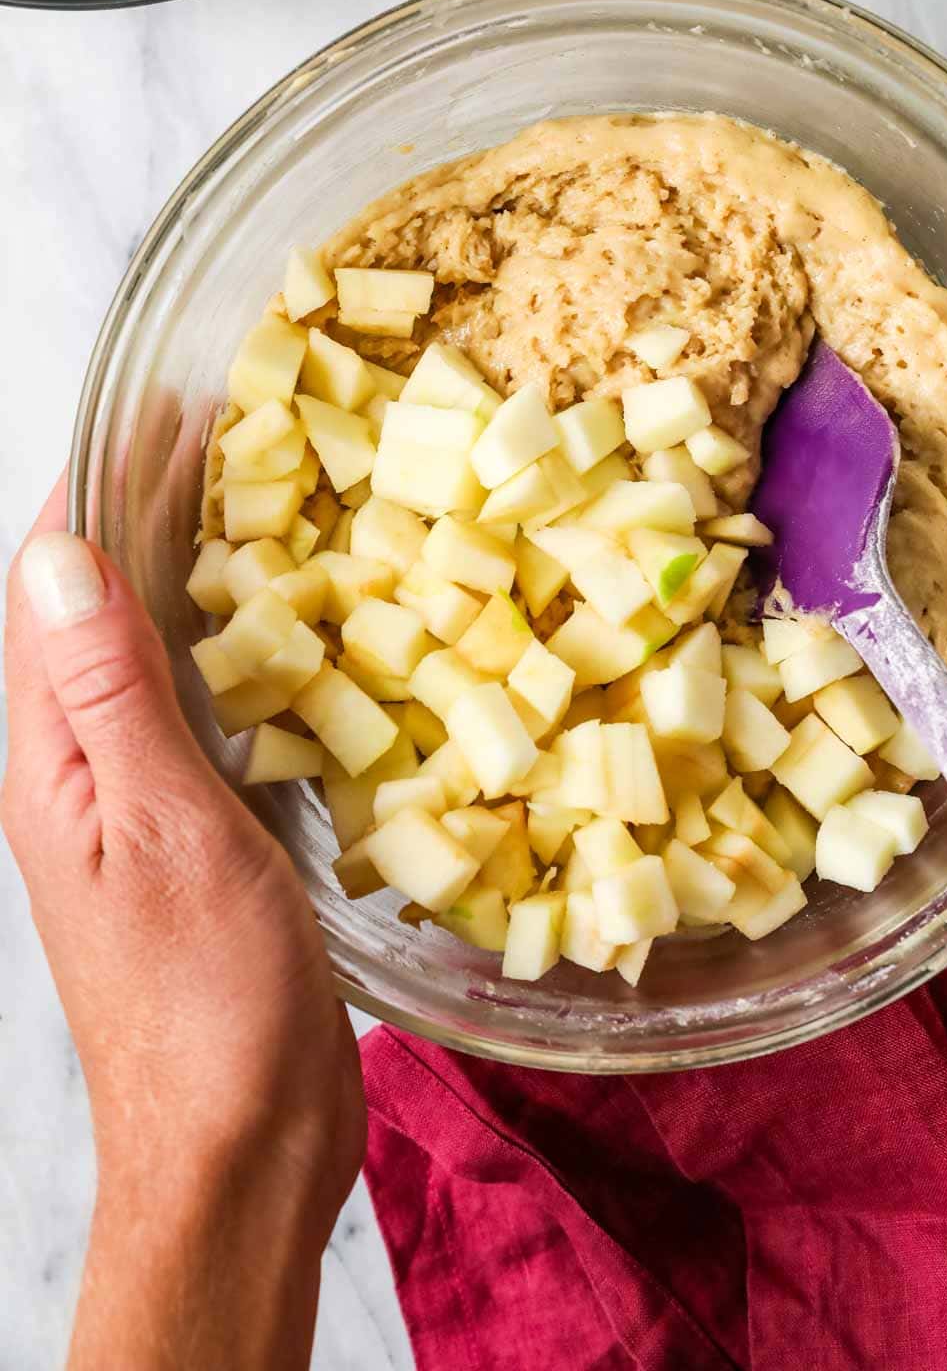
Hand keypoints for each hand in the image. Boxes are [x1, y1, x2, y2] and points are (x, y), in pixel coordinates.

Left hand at [3, 484, 365, 1370]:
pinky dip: (236, 655)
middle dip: (143, 517)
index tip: (155, 411)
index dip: (90, 493)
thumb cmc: (202, 1005)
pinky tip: (291, 639)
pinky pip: (202, 717)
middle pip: (92, 617)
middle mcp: (80, 775)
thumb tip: (57, 556)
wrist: (237, 1148)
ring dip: (190, 579)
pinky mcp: (198, 841)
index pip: (43, 595)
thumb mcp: (163, 829)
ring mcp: (138, 810)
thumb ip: (111, 693)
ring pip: (148, 662)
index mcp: (51, 764)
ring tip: (262, 511)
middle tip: (228, 441)